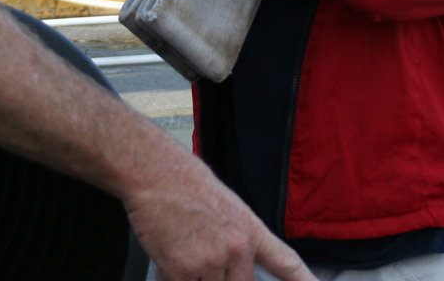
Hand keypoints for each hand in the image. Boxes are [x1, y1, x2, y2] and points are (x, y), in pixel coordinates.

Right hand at [125, 158, 313, 280]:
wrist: (157, 173)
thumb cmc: (185, 183)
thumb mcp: (227, 207)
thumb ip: (235, 239)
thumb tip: (231, 263)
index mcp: (250, 230)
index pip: (286, 262)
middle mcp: (237, 248)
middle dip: (220, 279)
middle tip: (201, 258)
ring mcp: (212, 261)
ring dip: (192, 278)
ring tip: (179, 250)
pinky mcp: (184, 271)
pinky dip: (171, 277)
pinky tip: (166, 255)